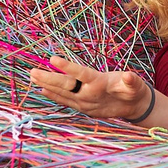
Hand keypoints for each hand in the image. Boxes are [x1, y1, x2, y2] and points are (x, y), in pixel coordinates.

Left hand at [27, 55, 153, 122]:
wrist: (133, 109)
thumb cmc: (134, 91)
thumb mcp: (135, 85)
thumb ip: (131, 81)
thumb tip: (129, 76)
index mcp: (100, 86)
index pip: (81, 74)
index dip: (67, 67)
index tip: (53, 58)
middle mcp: (89, 96)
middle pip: (66, 86)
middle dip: (48, 78)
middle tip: (32, 71)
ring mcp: (84, 103)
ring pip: (62, 93)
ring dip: (46, 85)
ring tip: (32, 77)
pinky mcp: (82, 107)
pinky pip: (65, 101)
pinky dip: (53, 95)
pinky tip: (42, 89)